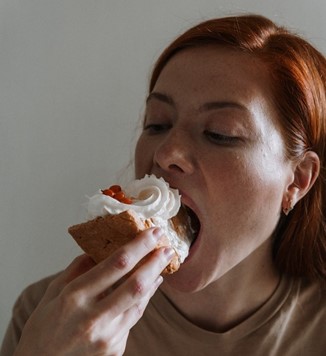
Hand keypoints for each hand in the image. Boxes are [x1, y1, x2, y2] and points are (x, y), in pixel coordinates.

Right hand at [14, 228, 173, 355]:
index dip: (139, 245)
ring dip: (153, 280)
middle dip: (155, 262)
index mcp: (74, 297)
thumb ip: (78, 269)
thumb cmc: (44, 327)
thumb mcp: (53, 292)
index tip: (153, 232)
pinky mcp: (114, 348)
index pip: (116, 264)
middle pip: (135, 284)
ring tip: (161, 263)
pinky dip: (143, 299)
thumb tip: (99, 249)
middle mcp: (93, 318)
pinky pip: (134, 318)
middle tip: (168, 248)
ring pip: (140, 302)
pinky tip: (148, 286)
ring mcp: (106, 337)